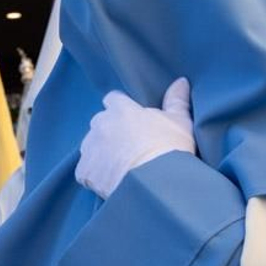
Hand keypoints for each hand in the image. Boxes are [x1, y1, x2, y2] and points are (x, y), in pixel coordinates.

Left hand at [74, 78, 194, 198]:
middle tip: (128, 147)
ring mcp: (90, 147)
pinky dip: (95, 175)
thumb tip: (181, 82)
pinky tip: (112, 182)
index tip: (131, 120)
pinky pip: (85, 171)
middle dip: (110, 132)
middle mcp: (100, 124)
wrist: (156, 184)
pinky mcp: (84, 170)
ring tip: (121, 167)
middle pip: (100, 123)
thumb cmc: (171, 149)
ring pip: (91, 146)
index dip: (121, 109)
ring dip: (101, 153)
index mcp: (121, 109)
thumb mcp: (180, 122)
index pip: (113, 99)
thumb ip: (176, 100)